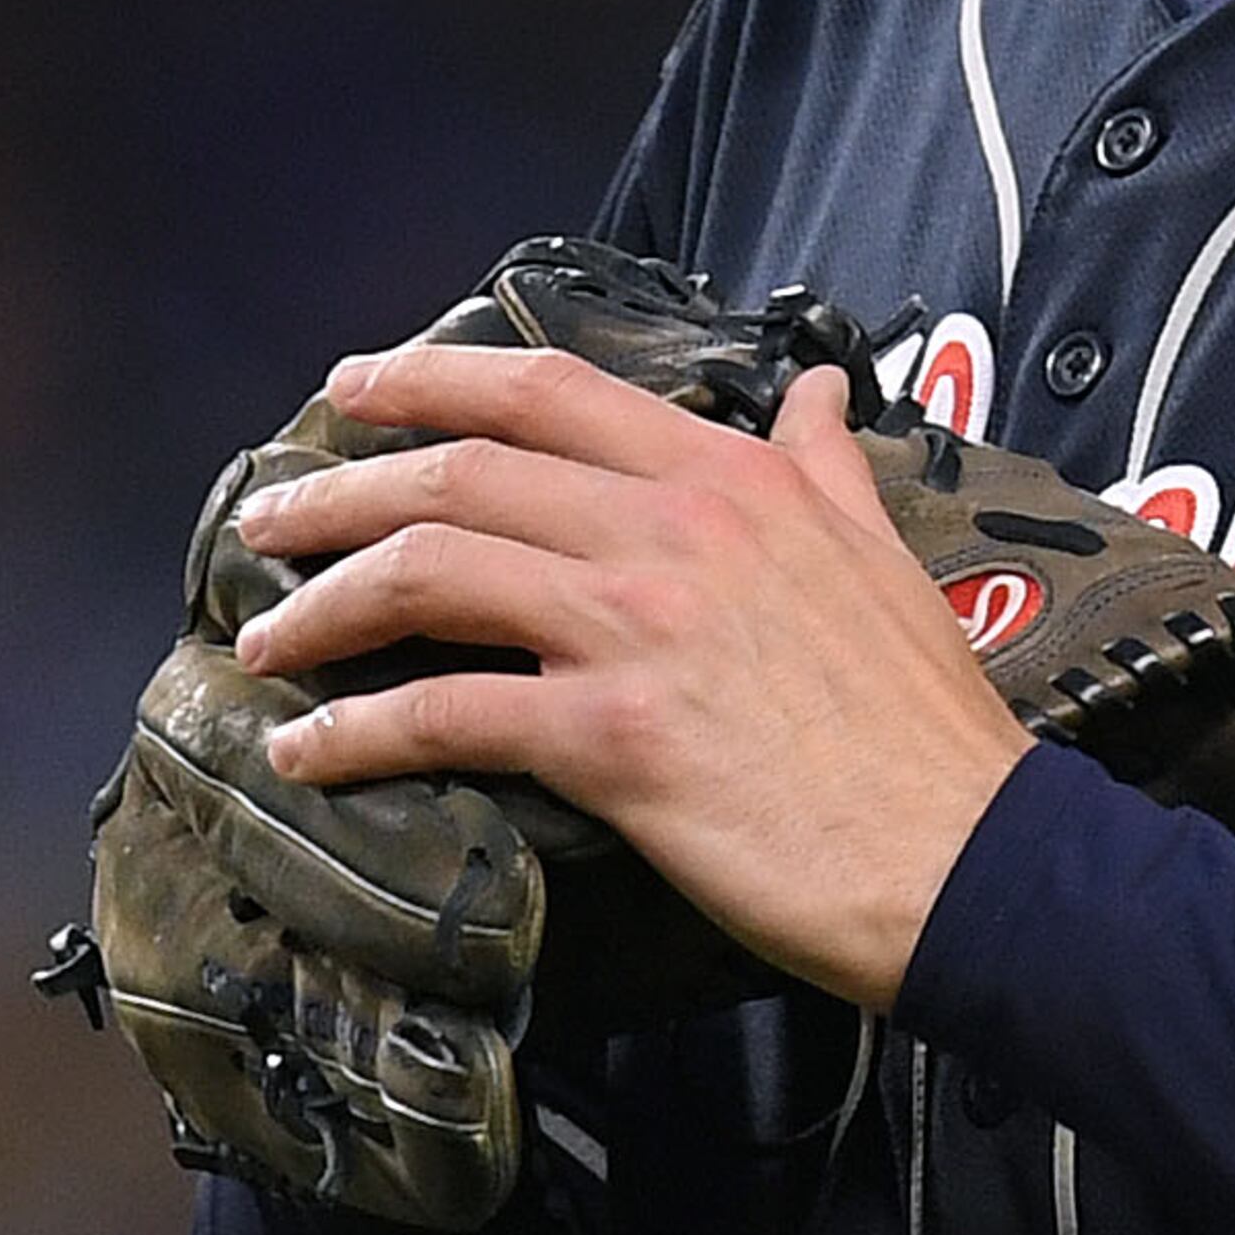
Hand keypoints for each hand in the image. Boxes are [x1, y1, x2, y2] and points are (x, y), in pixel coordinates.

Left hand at [228, 339, 1029, 1013]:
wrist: (968, 855)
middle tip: (269, 523)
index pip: (546, 391)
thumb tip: (820, 391)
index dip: (427, 379)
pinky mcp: (613, 737)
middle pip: (458, 474)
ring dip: (322, 602)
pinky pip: (446, 715)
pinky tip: (311, 751)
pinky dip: (357, 732)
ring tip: (267, 635)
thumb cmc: (927, 724)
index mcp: (731, 479)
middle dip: (336, 492)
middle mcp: (672, 531)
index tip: (354, 393)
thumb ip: (827, 466)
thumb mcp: (883, 554)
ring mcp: (637, 627)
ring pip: (430, 572)